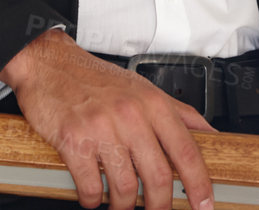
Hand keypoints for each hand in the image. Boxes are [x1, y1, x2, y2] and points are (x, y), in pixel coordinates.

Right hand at [0, 29, 217, 209]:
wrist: (47, 63)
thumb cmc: (94, 78)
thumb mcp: (143, 88)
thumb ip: (179, 111)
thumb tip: (210, 134)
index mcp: (151, 103)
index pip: (186, 152)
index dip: (199, 185)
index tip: (204, 204)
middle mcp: (129, 115)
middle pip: (158, 177)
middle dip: (160, 205)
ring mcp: (100, 129)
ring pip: (125, 187)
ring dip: (124, 206)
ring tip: (120, 205)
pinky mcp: (72, 140)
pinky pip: (90, 185)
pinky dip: (92, 199)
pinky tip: (92, 196)